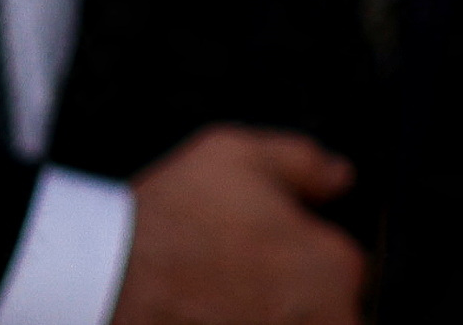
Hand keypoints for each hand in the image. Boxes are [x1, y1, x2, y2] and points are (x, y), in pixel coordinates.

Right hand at [113, 126, 364, 324]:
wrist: (105, 279)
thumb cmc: (170, 219)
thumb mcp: (238, 154)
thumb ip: (304, 162)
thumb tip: (340, 177)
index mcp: (332, 269)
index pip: (358, 274)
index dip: (321, 257)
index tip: (291, 250)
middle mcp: (318, 321)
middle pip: (336, 313)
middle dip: (306, 298)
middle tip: (254, 276)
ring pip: (302, 323)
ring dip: (278, 310)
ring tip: (229, 293)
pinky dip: (246, 320)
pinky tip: (215, 308)